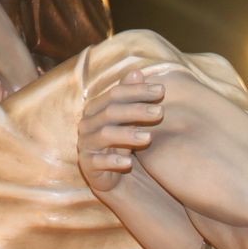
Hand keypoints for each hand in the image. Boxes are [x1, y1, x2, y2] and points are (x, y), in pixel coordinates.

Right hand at [79, 69, 163, 192]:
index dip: (137, 91)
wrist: (113, 176)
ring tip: (149, 138)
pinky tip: (129, 163)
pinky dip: (113, 162)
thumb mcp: (129, 119)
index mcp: (96, 108)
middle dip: (136, 110)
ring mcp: (86, 145)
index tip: (162, 90)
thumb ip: (131, 96)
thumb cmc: (122, 142)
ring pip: (105, 135)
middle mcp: (88, 124)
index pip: (115, 94)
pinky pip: (98, 162)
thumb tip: (137, 72)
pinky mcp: (87, 166)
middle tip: (161, 111)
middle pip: (111, 112)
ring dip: (127, 135)